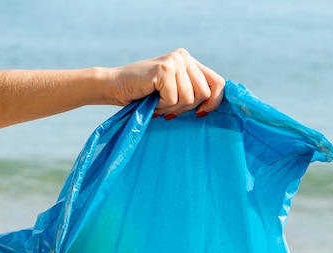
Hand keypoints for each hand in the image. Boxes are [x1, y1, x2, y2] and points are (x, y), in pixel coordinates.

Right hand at [108, 48, 224, 117]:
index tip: (200, 115)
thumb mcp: (173, 93)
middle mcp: (184, 57)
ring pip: (189, 99)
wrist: (115, 87)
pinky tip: (151, 98)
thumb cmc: (143, 95)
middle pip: (204, 94)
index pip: (218, 82)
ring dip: (171, 107)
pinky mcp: (165, 69)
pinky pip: (173, 99)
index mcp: (189, 61)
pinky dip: (161, 106)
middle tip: (167, 107)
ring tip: (157, 101)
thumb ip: (192, 93)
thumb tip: (213, 107)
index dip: (214, 102)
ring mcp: (175, 61)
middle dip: (186, 108)